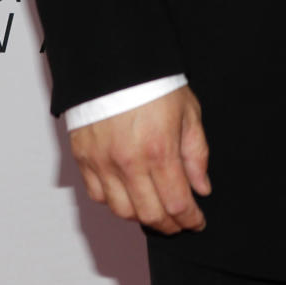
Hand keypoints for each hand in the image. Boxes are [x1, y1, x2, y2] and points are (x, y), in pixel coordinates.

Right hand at [69, 85, 210, 234]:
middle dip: (170, 225)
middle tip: (179, 221)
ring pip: (122, 211)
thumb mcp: (188, 111)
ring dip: (142, 216)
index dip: (190, 219)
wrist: (114, 59)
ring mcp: (103, 162)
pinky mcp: (84, 158)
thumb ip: (196, 152)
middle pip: (150, 214)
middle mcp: (129, 162)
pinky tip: (128, 193)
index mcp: (159, 149)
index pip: (176, 203)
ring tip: (155, 208)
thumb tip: (201, 187)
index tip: (197, 221)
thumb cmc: (153, 81)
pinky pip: (98, 196)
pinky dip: (115, 201)